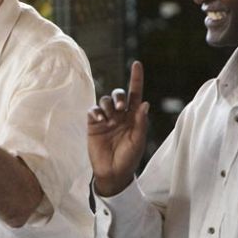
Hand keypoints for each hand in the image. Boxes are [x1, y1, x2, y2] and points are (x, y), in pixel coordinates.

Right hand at [87, 61, 149, 196]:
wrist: (112, 173)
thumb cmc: (129, 158)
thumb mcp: (138, 141)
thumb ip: (141, 123)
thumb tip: (144, 103)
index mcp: (134, 117)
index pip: (136, 94)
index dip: (136, 78)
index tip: (136, 64)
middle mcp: (120, 115)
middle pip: (119, 94)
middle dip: (119, 97)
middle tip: (121, 109)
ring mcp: (106, 118)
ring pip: (105, 101)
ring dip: (108, 106)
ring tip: (109, 119)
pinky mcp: (93, 124)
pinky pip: (93, 110)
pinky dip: (96, 111)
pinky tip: (99, 119)